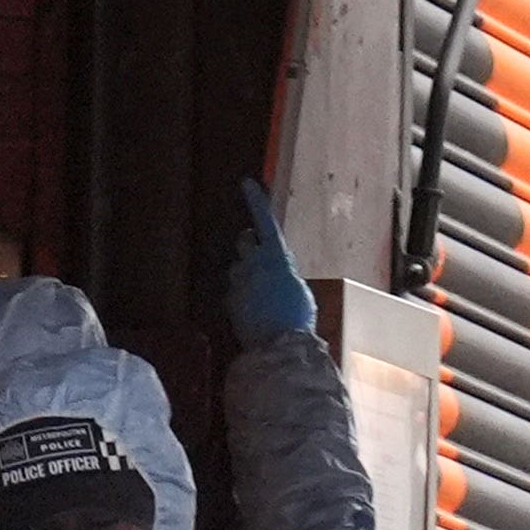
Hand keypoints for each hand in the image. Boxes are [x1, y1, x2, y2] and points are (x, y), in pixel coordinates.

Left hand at [221, 177, 317, 349]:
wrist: (279, 345)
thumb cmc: (297, 318)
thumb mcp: (299, 290)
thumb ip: (285, 275)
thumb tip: (277, 274)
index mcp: (276, 256)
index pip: (264, 221)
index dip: (256, 201)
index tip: (246, 183)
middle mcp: (253, 263)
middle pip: (244, 241)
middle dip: (249, 243)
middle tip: (258, 252)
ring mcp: (239, 282)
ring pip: (237, 269)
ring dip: (246, 274)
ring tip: (262, 294)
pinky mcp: (230, 301)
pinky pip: (235, 292)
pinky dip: (243, 298)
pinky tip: (256, 312)